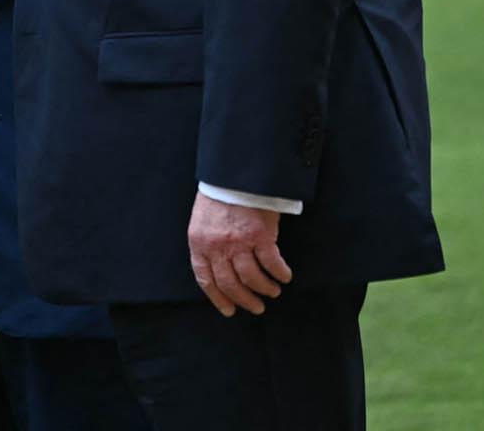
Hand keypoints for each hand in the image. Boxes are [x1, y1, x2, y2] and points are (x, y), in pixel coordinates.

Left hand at [188, 191, 292, 316]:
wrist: (235, 173)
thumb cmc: (219, 196)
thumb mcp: (202, 222)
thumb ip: (207, 245)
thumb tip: (219, 271)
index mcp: (199, 243)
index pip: (206, 279)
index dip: (219, 298)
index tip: (230, 310)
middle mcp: (217, 246)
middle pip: (231, 285)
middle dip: (245, 301)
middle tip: (257, 307)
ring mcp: (239, 242)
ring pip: (252, 279)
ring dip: (265, 290)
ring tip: (272, 292)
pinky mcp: (260, 235)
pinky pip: (272, 264)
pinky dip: (280, 274)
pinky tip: (284, 276)